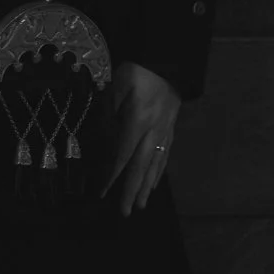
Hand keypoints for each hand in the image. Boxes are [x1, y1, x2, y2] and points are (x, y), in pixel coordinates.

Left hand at [103, 63, 180, 217]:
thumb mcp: (118, 84)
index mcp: (138, 119)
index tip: (103, 193)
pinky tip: (153, 184)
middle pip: (141, 165)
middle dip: (132, 190)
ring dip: (146, 186)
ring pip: (155, 163)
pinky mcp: (170, 129)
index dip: (113, 174)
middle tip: (126, 212)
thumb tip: (102, 137)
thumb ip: (109, 110)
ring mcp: (165, 131)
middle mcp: (153, 130)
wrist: (168, 61)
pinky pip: (165, 155)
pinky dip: (158, 172)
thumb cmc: (138, 70)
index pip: (123, 153)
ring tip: (140, 205)